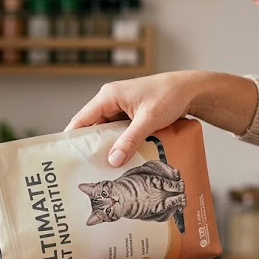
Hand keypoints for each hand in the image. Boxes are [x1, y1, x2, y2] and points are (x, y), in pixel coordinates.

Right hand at [65, 71, 205, 166]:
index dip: (72, 139)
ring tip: (101, 168)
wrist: (191, 90)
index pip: (81, 120)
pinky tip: (120, 159)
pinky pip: (118, 133)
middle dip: (90, 147)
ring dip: (107, 147)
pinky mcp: (130, 116)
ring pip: (106, 132)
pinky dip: (119, 145)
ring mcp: (120, 109)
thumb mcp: (149, 119)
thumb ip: (130, 139)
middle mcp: (110, 101)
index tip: (67, 158)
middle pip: (92, 128)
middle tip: (86, 169)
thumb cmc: (170, 95)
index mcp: (108, 96)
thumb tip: (113, 160)